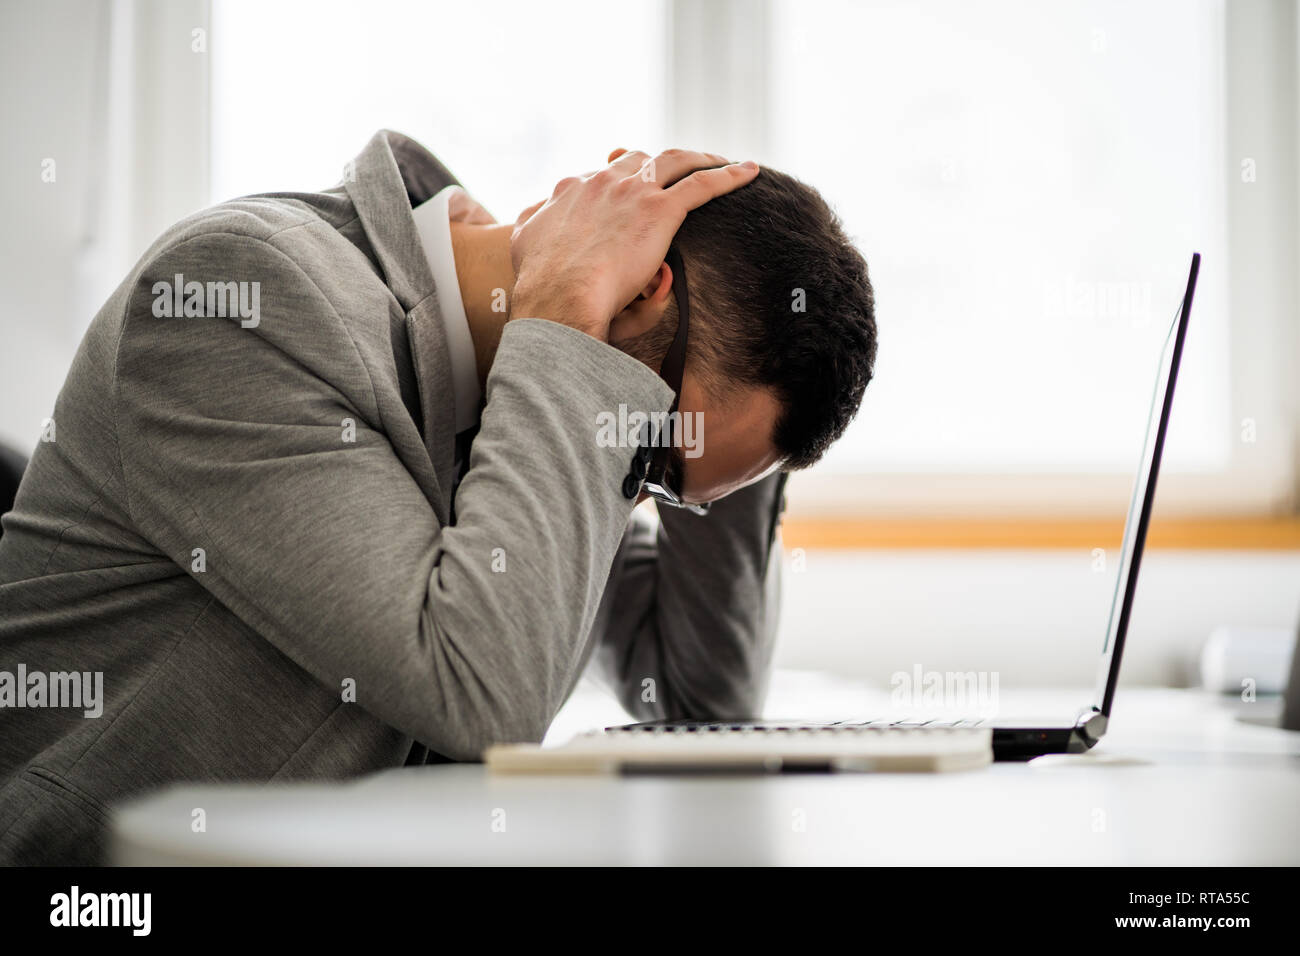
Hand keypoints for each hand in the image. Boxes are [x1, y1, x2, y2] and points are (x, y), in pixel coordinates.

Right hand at [508, 148, 758, 339]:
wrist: (558, 298)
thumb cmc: (542, 287)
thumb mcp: (524, 246)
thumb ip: (533, 224)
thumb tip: (537, 214)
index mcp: (571, 191)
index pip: (602, 175)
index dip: (620, 178)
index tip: (633, 189)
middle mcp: (602, 182)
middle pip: (640, 160)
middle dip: (661, 162)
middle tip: (681, 170)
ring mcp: (633, 192)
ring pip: (675, 161)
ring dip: (700, 158)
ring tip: (719, 161)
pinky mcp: (660, 210)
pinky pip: (703, 184)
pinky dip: (729, 175)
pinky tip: (750, 171)